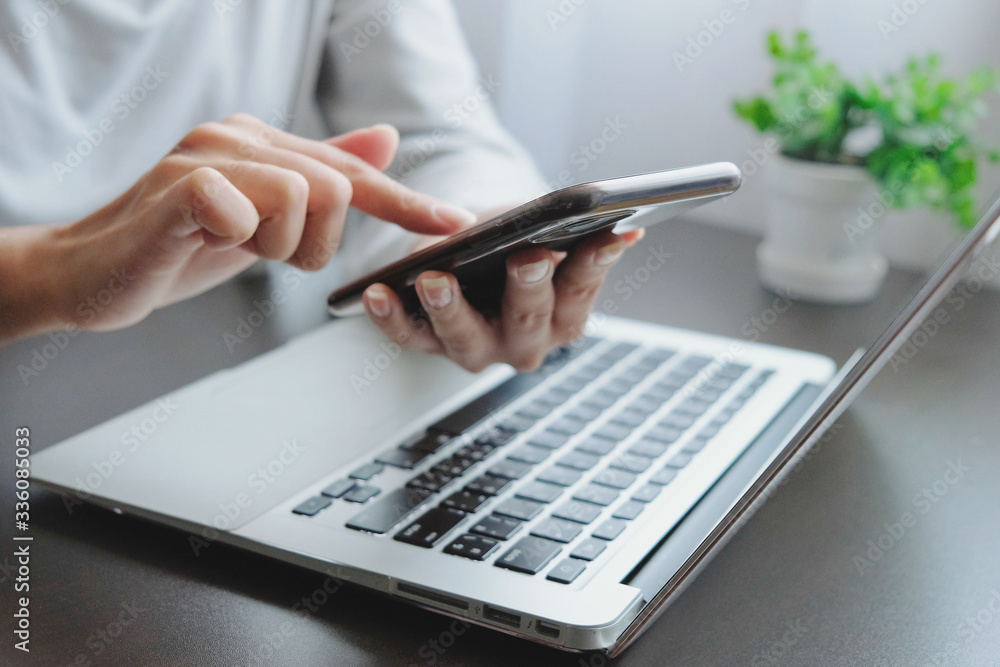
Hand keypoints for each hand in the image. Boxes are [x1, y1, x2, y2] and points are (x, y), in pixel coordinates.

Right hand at [0, 116, 472, 339]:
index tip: (455, 224)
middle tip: (266, 254)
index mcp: (265, 144)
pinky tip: (207, 240)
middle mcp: (239, 136)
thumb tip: (384, 139)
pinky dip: (240, 240)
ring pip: (305, 197)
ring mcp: (206, 155)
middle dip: (316, 243)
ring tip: (233, 248)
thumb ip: (323, 178)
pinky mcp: (178, 185)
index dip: (407, 203)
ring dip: (279, 246)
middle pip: (338, 188)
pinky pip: (247, 209)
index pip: (354, 173)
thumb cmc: (179, 247)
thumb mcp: (266, 220)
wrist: (92, 274)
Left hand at [361, 228, 643, 372]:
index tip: (603, 237)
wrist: (477, 257)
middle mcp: (527, 342)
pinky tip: (375, 293)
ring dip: (451, 310)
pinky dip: (391, 318)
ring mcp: (479, 349)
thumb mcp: (542, 231)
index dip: (595, 265)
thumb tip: (622, 227)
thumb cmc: (515, 240)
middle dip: (528, 287)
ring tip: (435, 280)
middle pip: (529, 320)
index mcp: (564, 315)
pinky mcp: (432, 345)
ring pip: (467, 338)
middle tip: (527, 257)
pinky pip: (410, 337)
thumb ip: (572, 232)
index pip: (583, 290)